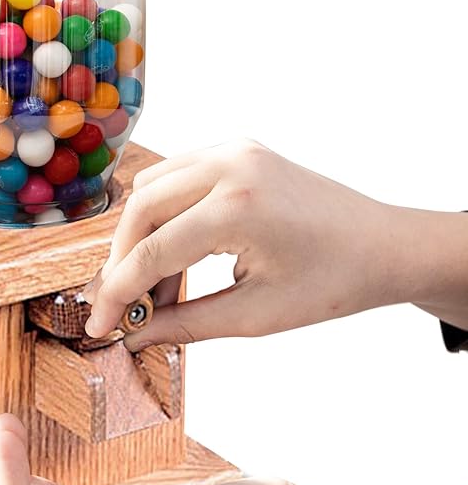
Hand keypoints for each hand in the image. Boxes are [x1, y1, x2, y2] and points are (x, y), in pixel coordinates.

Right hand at [84, 139, 467, 348]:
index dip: (118, 295)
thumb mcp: (256, 314)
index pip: (152, 253)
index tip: (99, 325)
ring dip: (142, 235)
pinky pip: (177, 175)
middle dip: (123, 262)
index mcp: (239, 207)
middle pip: (141, 210)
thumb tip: (134, 335)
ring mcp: (235, 150)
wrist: (384, 246)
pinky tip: (179, 252)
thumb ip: (184, 324)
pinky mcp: (238, 149)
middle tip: (124, 306)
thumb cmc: (334, 282)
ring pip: (152, 187)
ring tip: (161, 286)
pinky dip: (165, 212)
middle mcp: (231, 165)